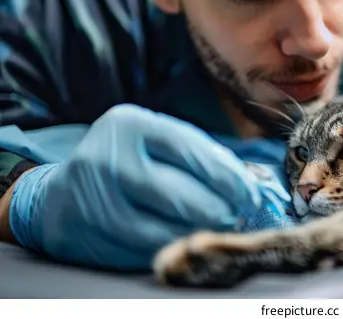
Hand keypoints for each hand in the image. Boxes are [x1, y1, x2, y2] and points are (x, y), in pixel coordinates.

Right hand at [8, 104, 290, 269]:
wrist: (60, 193)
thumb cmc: (124, 162)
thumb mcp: (153, 140)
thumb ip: (196, 154)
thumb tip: (248, 182)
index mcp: (130, 124)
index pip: (192, 150)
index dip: (229, 176)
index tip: (250, 192)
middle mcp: (107, 158)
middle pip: (181, 195)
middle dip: (220, 209)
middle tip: (236, 215)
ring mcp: (94, 201)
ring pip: (166, 229)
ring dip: (200, 233)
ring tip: (215, 227)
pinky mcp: (87, 236)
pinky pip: (146, 251)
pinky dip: (174, 247)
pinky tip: (185, 239)